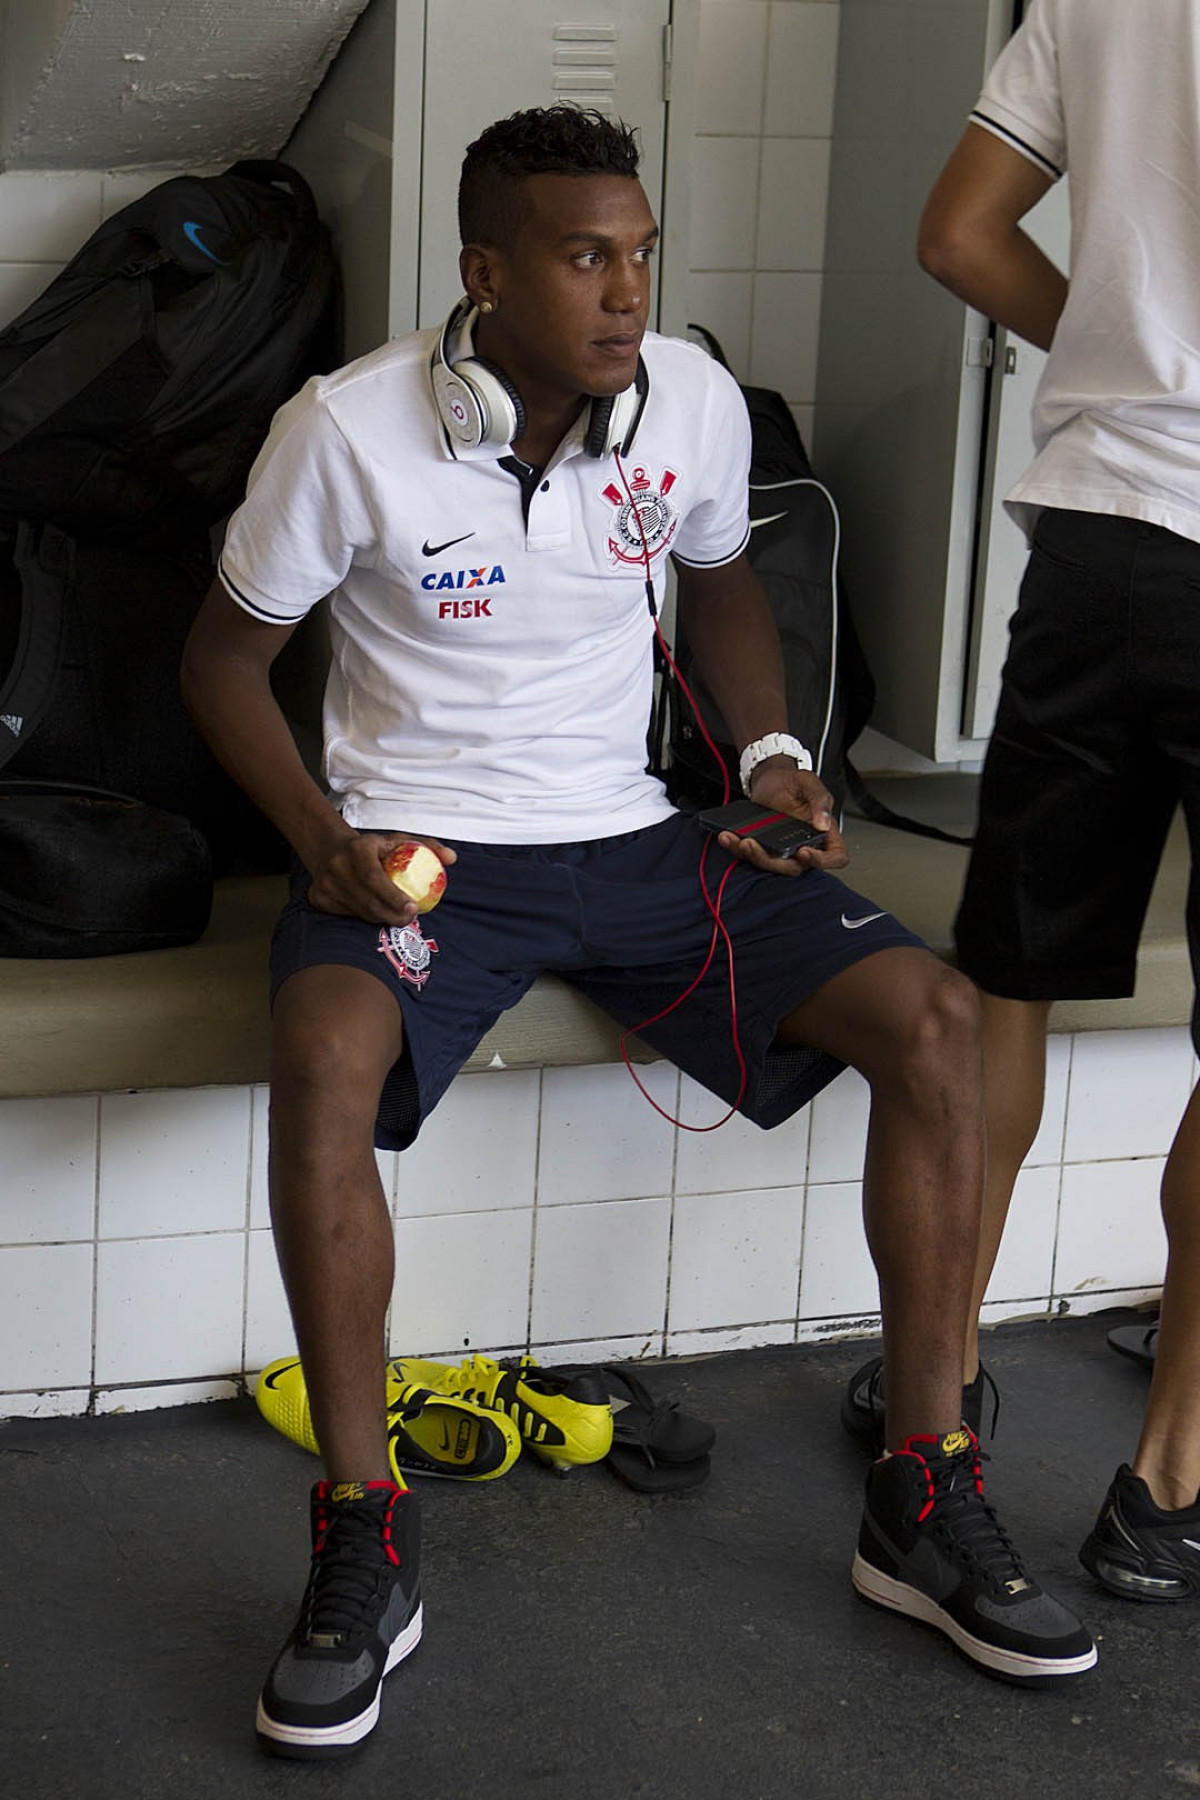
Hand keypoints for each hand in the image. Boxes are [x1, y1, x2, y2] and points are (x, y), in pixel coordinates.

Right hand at [308, 831, 457, 923]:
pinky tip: (374, 909)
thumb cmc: (372, 848)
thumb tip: (451, 858)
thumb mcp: (398, 841)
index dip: (394, 896)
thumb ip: (427, 847)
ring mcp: (325, 885)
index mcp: (357, 849)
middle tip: (410, 918)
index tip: (413, 908)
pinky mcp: (318, 899)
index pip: (375, 878)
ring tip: (397, 916)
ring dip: (381, 918)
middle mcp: (337, 866)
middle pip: (368, 902)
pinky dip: (365, 917)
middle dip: (393, 916)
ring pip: (360, 912)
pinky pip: (348, 915)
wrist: (330, 848)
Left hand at [717, 762, 848, 875]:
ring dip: (752, 856)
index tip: (804, 852)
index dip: (823, 861)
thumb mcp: (809, 782)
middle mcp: (804, 844)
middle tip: (756, 845)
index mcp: (824, 832)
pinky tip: (728, 837)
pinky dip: (737, 848)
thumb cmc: (792, 781)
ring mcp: (783, 848)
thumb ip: (820, 800)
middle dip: (774, 862)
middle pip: (795, 867)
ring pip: (771, 865)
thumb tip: (824, 823)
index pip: (835, 856)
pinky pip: (752, 854)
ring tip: (739, 840)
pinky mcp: (763, 846)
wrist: (769, 778)